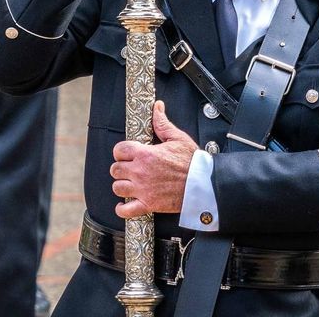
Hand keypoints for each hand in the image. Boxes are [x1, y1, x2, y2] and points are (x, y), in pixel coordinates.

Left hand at [111, 102, 196, 217]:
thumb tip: (157, 108)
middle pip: (115, 169)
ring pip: (118, 187)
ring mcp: (142, 189)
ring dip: (122, 185)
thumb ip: (162, 123)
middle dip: (120, 168)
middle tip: (129, 168)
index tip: (127, 154)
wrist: (202, 184)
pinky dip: (122, 209)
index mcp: (145, 154)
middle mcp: (140, 172)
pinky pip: (126, 211)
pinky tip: (124, 204)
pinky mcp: (148, 204)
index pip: (119, 150)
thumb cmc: (192, 162)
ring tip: (129, 183)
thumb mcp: (177, 138)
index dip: (121, 151)